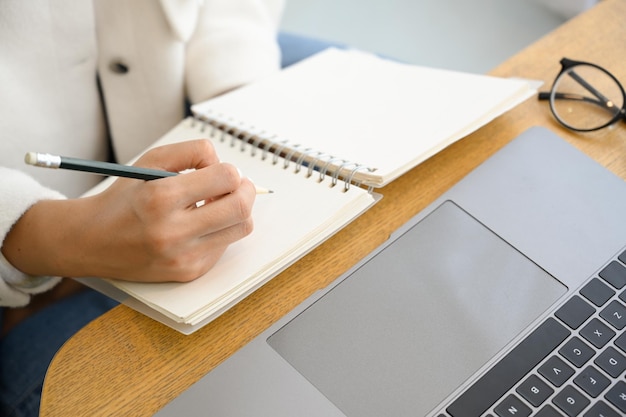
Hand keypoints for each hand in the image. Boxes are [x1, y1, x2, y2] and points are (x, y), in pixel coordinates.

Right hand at [2, 140, 255, 282]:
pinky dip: (220, 231)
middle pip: (241, 207)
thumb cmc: (125, 198)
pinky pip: (225, 246)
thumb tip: (228, 167)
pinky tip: (200, 226)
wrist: (93, 242)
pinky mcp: (188, 272)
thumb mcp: (150, 161)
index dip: (231, 170)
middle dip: (247, 190)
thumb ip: (191, 153)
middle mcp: (172, 231)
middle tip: (237, 186)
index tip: (223, 171)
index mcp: (160, 197)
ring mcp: (182, 256)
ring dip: (238, 212)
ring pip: (241, 229)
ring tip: (218, 204)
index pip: (226, 178)